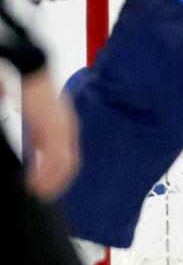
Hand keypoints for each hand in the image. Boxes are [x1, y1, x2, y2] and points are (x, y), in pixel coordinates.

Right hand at [22, 68, 78, 198]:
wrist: (33, 69)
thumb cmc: (29, 87)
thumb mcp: (32, 113)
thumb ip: (34, 131)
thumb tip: (29, 142)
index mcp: (64, 124)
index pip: (69, 155)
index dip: (61, 174)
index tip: (49, 186)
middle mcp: (67, 128)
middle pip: (70, 163)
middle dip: (58, 182)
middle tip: (44, 195)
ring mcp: (63, 128)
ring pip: (63, 165)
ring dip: (51, 182)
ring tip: (37, 193)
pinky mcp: (54, 128)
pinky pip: (53, 158)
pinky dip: (44, 174)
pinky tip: (32, 183)